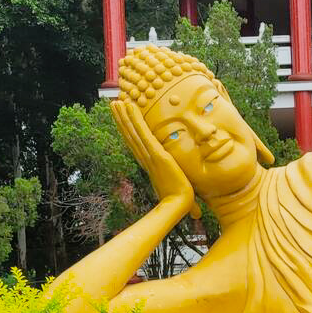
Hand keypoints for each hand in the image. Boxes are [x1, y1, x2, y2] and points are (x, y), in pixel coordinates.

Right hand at [112, 99, 198, 218]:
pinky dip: (135, 120)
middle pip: (130, 135)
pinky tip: (129, 107)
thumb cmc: (179, 200)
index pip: (137, 144)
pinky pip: (143, 133)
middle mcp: (145, 158)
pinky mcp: (156, 154)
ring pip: (133, 131)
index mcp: (149, 164)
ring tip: (117, 101)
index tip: (123, 120)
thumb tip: (197, 212)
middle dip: (122, 119)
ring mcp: (149, 155)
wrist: (178, 205)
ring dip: (125, 115)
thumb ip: (185, 193)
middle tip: (114, 104)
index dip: (129, 131)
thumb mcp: (180, 189)